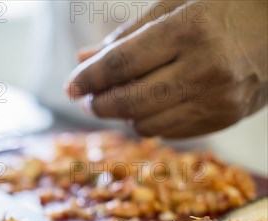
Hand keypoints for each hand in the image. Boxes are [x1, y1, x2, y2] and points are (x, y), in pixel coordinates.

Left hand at [66, 0, 267, 137]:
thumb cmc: (227, 8)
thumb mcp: (176, 7)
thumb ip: (126, 37)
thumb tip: (82, 59)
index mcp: (190, 29)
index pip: (120, 65)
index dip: (88, 79)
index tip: (70, 86)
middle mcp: (205, 68)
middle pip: (129, 101)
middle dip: (98, 103)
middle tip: (86, 98)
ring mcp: (218, 98)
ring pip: (145, 124)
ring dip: (123, 114)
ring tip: (119, 98)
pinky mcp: (226, 118)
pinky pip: (169, 132)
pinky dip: (150, 121)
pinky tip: (150, 104)